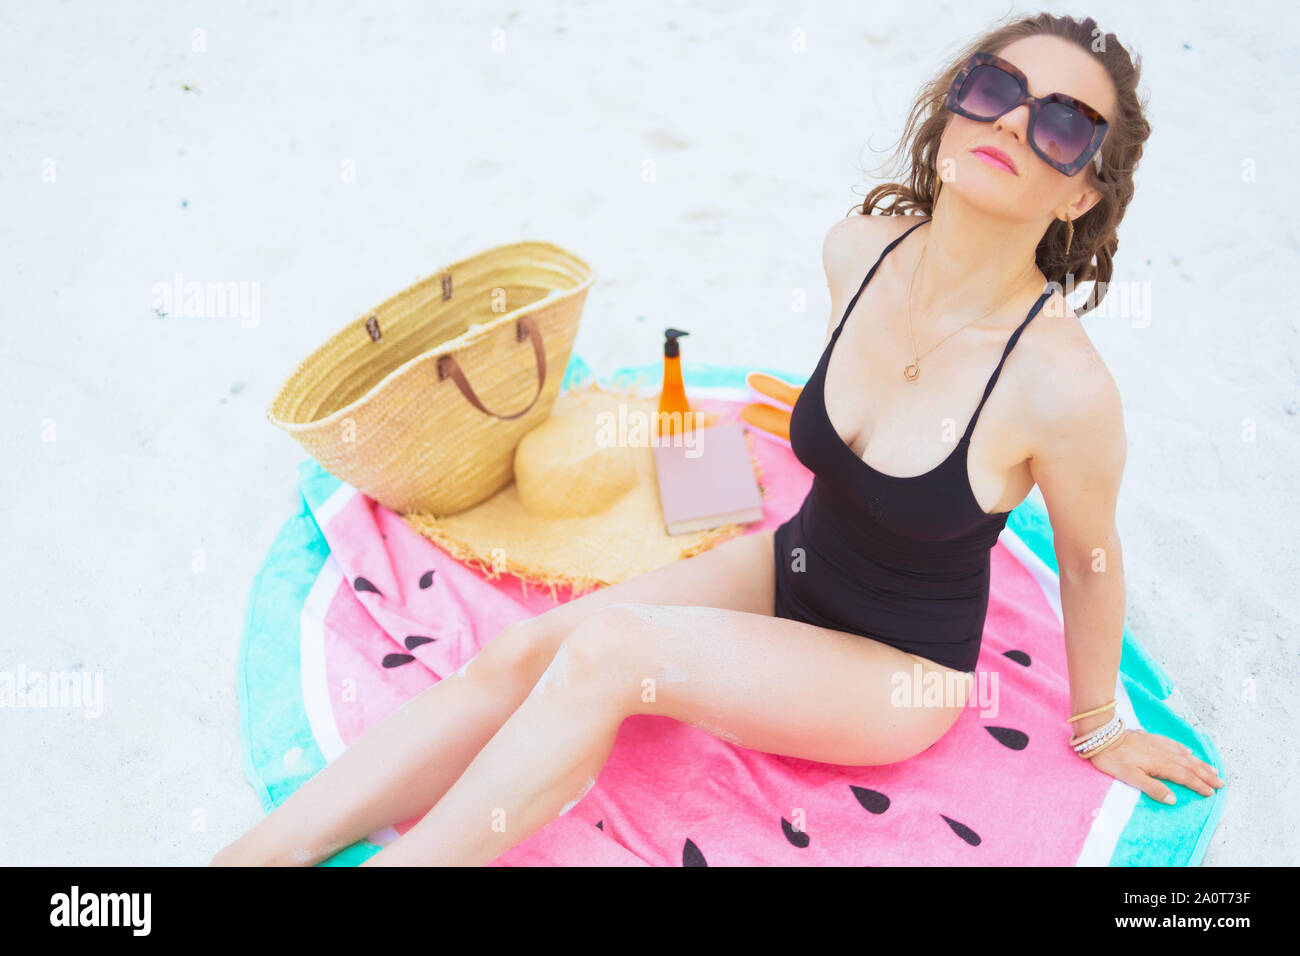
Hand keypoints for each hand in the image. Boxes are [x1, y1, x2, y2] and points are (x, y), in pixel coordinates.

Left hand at [1086, 728, 1224, 804]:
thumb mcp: (1131, 777)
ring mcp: (1159, 744)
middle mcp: (1164, 753)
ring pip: (1185, 755)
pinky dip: (1185, 750)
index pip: (1186, 777)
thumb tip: (1173, 799)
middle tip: (1222, 783)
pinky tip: (1189, 751)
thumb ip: (1153, 788)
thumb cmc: (1113, 759)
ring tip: (1213, 770)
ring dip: (1200, 763)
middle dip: (1207, 775)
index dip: (1199, 786)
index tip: (1211, 793)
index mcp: (1162, 764)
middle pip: (1190, 766)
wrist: (1102, 736)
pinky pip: (1175, 744)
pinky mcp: (1152, 738)